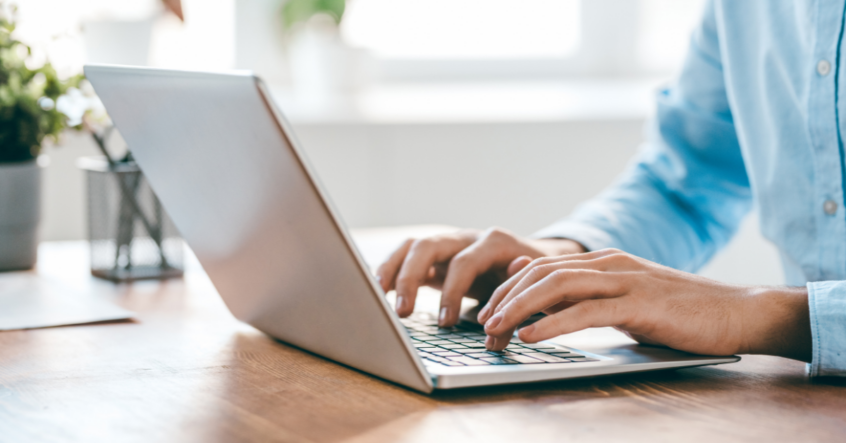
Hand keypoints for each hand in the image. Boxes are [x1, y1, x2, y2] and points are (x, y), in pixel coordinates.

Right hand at [375, 227, 584, 326]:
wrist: (538, 260)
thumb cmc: (534, 277)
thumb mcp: (534, 283)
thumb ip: (521, 289)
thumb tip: (510, 294)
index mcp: (493, 242)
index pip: (464, 262)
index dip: (452, 292)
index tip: (445, 323)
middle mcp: (466, 237)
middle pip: (428, 246)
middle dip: (411, 278)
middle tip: (403, 312)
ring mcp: (449, 245)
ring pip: (412, 246)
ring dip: (392, 269)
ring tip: (378, 296)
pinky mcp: (437, 257)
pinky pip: (407, 257)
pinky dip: (391, 270)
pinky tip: (378, 290)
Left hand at [479, 248, 811, 360]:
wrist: (736, 311)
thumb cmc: (679, 312)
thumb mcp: (624, 300)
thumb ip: (584, 294)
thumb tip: (538, 291)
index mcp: (604, 262)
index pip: (542, 267)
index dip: (509, 288)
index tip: (487, 310)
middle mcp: (609, 264)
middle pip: (541, 273)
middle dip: (505, 297)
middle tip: (482, 323)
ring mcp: (624, 280)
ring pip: (557, 286)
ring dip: (519, 308)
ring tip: (495, 328)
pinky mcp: (639, 304)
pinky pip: (586, 312)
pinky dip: (552, 324)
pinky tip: (531, 336)